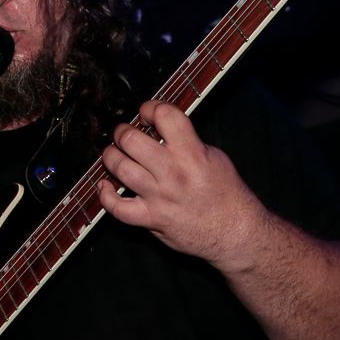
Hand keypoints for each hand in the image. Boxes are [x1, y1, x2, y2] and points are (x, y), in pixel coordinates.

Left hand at [98, 99, 265, 272]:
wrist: (235, 231)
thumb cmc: (227, 194)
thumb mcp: (215, 157)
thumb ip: (188, 142)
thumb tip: (162, 129)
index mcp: (192, 153)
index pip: (165, 115)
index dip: (150, 108)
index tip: (146, 113)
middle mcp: (174, 172)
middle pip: (132, 140)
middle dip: (122, 132)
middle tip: (123, 134)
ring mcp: (160, 196)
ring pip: (121, 169)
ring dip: (111, 157)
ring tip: (113, 154)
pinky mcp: (152, 219)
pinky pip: (118, 208)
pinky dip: (106, 196)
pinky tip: (104, 186)